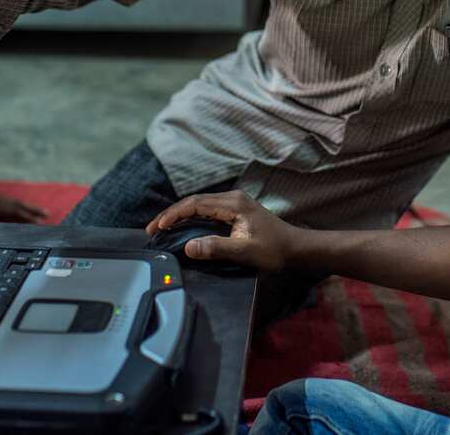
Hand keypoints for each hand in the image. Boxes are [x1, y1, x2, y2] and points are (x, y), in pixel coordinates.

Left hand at [0, 193, 47, 223]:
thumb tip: (2, 234)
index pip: (15, 212)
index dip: (28, 217)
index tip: (41, 224)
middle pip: (18, 205)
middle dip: (33, 210)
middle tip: (47, 215)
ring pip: (14, 203)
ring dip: (26, 207)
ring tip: (38, 212)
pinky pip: (8, 204)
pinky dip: (18, 206)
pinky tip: (20, 210)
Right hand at [145, 190, 298, 271]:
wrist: (296, 248)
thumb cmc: (274, 250)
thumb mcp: (244, 251)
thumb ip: (216, 247)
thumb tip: (189, 246)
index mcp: (233, 203)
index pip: (195, 204)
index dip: (174, 214)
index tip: (157, 227)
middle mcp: (232, 198)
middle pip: (194, 202)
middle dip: (172, 214)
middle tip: (153, 229)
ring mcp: (234, 203)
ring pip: (200, 205)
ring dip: (181, 216)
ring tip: (163, 228)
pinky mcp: (236, 211)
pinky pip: (207, 211)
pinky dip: (192, 218)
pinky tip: (183, 228)